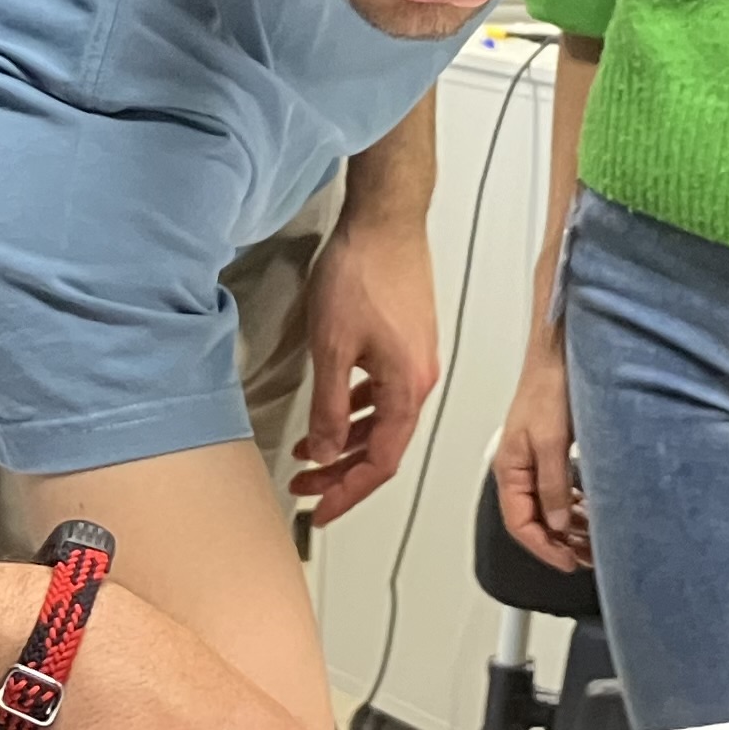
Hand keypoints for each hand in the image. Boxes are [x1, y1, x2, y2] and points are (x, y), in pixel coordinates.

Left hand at [292, 214, 441, 526]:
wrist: (386, 220)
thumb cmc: (364, 272)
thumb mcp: (333, 348)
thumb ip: (328, 407)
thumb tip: (325, 453)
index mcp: (408, 388)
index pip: (380, 462)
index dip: (348, 492)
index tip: (320, 510)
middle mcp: (421, 379)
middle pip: (384, 446)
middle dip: (343, 472)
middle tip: (307, 489)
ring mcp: (417, 359)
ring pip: (383, 420)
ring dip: (347, 441)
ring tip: (312, 453)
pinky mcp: (408, 341)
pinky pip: (384, 393)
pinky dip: (357, 410)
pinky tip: (336, 407)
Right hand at [494, 336, 593, 569]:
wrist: (559, 354)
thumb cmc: (547, 386)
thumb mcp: (551, 441)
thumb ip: (553, 485)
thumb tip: (559, 523)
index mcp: (510, 469)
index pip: (520, 525)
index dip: (544, 549)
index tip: (567, 563)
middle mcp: (521, 469)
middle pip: (535, 521)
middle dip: (560, 544)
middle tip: (587, 559)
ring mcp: (536, 461)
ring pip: (550, 508)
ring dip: (571, 528)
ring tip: (594, 542)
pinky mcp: (553, 452)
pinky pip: (561, 491)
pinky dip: (576, 506)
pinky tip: (592, 512)